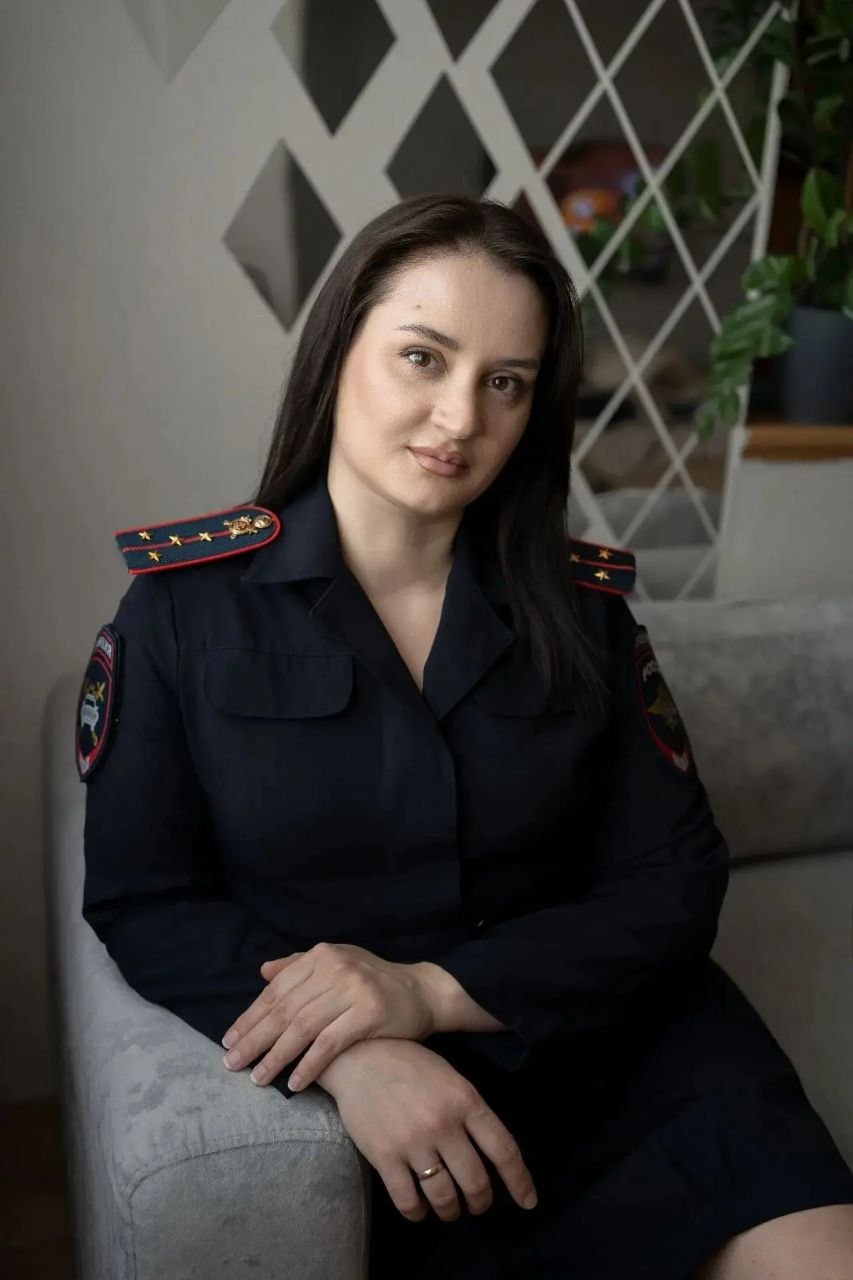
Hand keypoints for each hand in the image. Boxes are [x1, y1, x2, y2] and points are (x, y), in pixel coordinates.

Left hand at [220, 942, 436, 1089]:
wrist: (423, 992)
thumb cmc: (374, 982)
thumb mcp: (338, 964)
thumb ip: (300, 966)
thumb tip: (264, 971)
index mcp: (322, 955)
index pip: (277, 990)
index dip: (251, 1016)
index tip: (229, 1040)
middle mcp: (335, 968)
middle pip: (285, 1009)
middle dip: (254, 1039)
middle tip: (231, 1064)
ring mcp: (353, 989)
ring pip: (302, 1028)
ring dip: (276, 1057)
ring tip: (257, 1078)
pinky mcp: (370, 1013)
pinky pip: (330, 1044)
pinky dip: (308, 1065)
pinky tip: (293, 1083)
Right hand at [316, 1038, 538, 1221]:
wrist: (358, 1056)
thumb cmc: (409, 1065)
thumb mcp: (450, 1078)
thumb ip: (470, 1112)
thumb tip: (491, 1154)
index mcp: (466, 1100)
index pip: (504, 1150)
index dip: (520, 1182)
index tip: (528, 1202)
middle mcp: (444, 1124)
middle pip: (476, 1182)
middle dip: (481, 1202)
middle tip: (477, 1204)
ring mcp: (413, 1142)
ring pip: (445, 1197)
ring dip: (451, 1210)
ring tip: (450, 1208)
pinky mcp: (384, 1157)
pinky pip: (409, 1202)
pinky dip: (419, 1213)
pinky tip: (420, 1209)